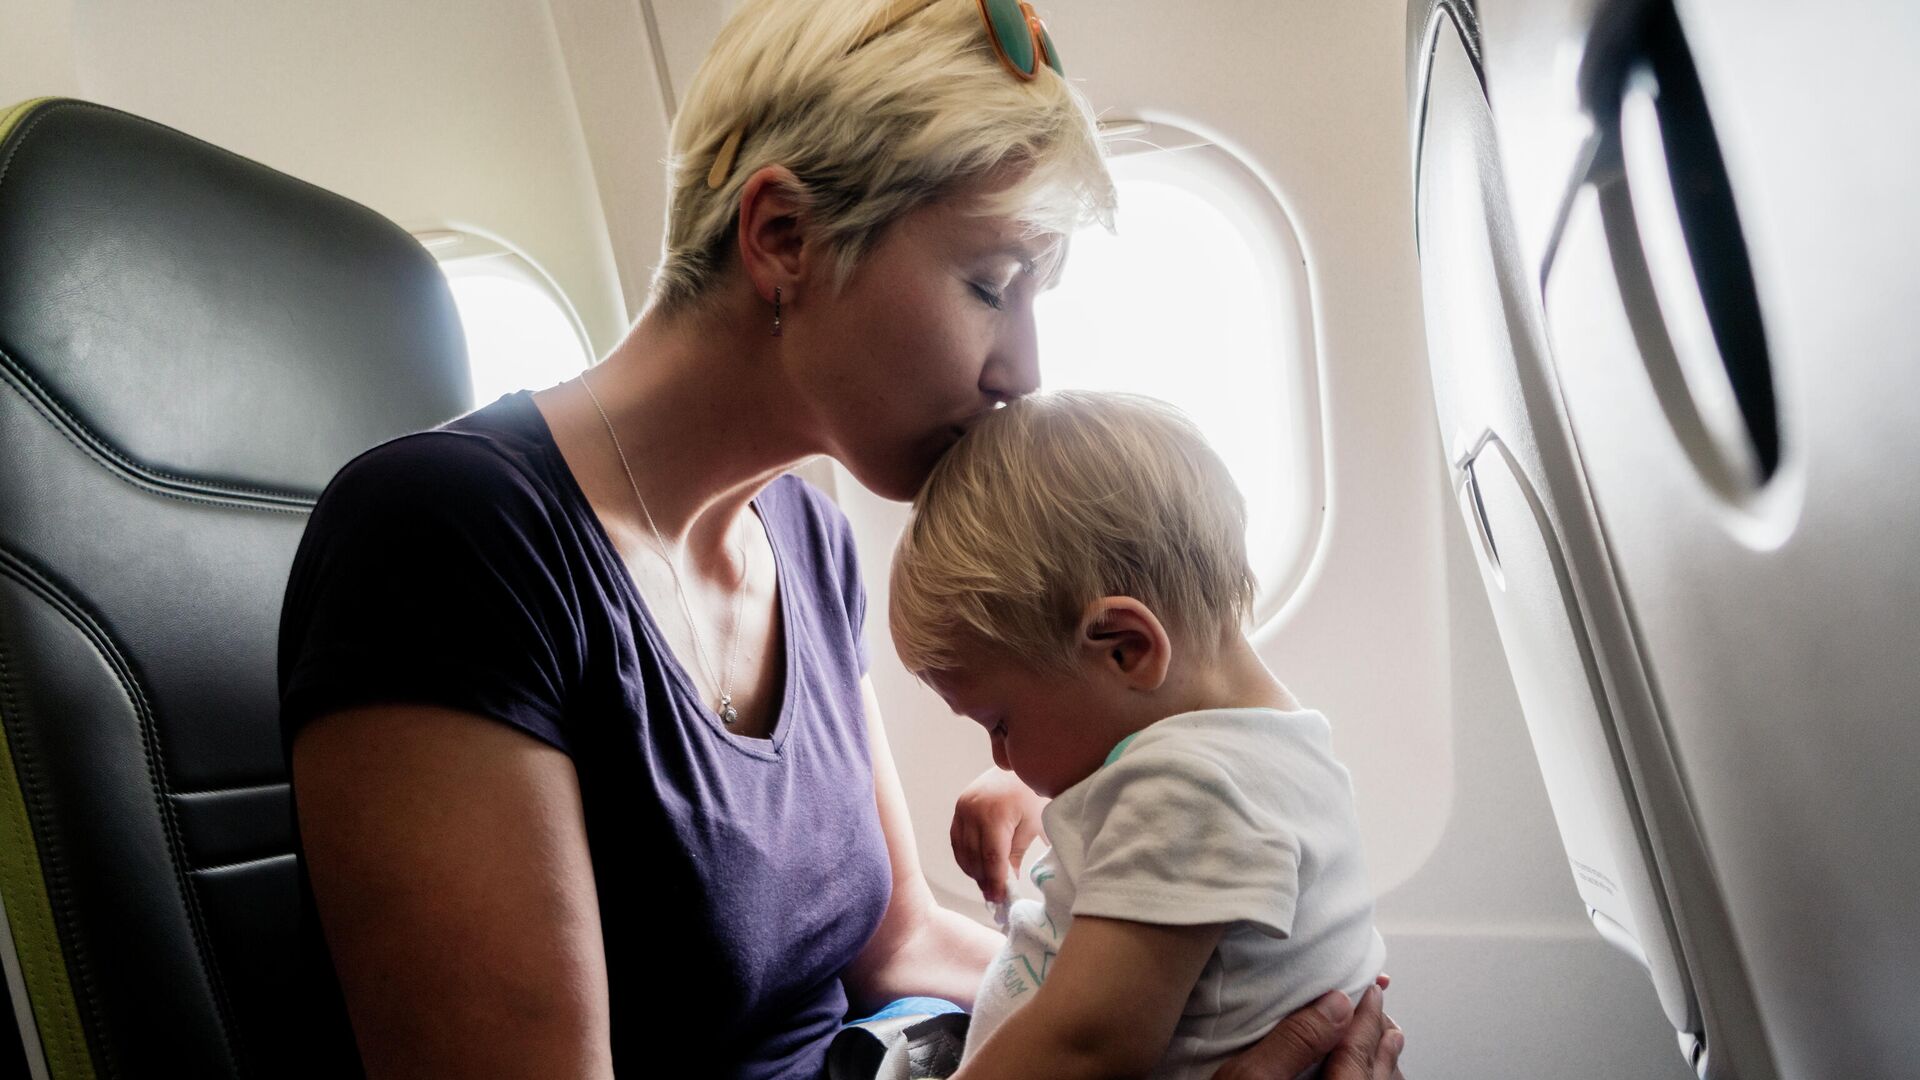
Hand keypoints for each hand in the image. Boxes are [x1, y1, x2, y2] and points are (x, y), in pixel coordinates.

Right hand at [949, 766, 1046, 902]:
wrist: (1018, 766)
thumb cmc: (1031, 794)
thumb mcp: (1031, 826)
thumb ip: (1017, 855)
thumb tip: (1008, 883)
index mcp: (996, 814)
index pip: (992, 858)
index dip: (995, 882)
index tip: (1000, 899)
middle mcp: (974, 811)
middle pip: (975, 857)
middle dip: (985, 880)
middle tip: (994, 897)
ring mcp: (963, 808)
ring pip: (962, 851)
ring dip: (973, 871)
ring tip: (987, 885)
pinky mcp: (958, 807)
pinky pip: (956, 840)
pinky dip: (965, 857)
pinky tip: (976, 868)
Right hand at [1212, 979, 1405, 1079]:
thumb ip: (1295, 1042)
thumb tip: (1336, 1006)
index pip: (1359, 1053)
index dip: (1366, 1017)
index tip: (1369, 991)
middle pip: (1376, 1077)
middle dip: (1379, 1038)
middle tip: (1378, 1007)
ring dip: (1382, 1066)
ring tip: (1385, 1040)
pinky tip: (1368, 1079)